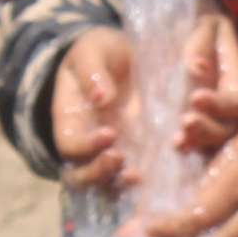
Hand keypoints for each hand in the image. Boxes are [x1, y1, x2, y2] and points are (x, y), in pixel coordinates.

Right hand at [49, 30, 138, 192]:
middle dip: (100, 173)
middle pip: (83, 176)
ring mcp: (113, 153)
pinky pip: (141, 176)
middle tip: (121, 159)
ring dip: (122, 185)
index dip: (85, 147)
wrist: (122, 56)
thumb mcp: (92, 51)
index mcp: (70, 121)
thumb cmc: (99, 53)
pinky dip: (150, 180)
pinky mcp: (139, 155)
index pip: (70, 145)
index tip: (109, 134)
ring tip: (140, 175)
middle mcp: (88, 146)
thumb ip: (92, 72)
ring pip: (110, 184)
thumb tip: (101, 97)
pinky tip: (166, 169)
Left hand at [176, 14, 237, 153]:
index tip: (195, 97)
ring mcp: (209, 119)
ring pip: (210, 143)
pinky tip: (166, 146)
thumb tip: (197, 68)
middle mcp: (225, 106)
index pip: (237, 102)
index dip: (219, 104)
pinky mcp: (188, 127)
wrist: (178, 28)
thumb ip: (199, 42)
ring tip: (176, 140)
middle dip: (207, 129)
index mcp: (233, 80)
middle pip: (226, 130)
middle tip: (185, 122)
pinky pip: (191, 145)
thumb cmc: (194, 22)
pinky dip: (181, 147)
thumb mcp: (202, 22)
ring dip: (195, 142)